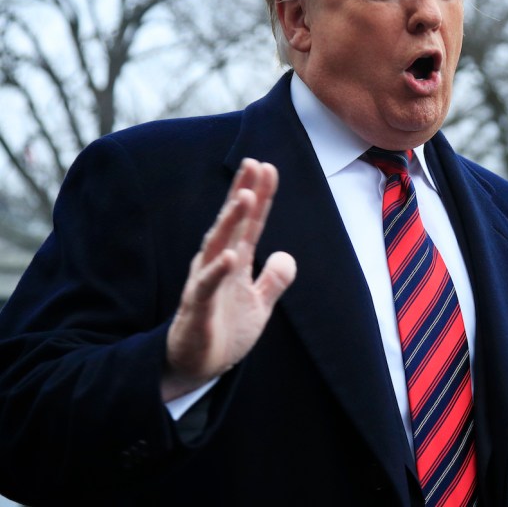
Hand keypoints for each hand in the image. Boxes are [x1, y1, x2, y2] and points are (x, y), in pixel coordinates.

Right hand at [161, 159, 296, 401]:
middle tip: (253, 164)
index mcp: (234, 262)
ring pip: (217, 246)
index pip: (250, 224)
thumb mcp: (259, 304)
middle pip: (232, 224)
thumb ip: (273, 279)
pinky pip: (208, 286)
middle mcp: (217, 265)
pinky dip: (218, 270)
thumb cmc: (225, 332)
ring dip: (230, 221)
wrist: (197, 368)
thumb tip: (286, 255)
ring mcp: (205, 284)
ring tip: (244, 196)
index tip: (268, 167)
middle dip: (242, 193)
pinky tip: (231, 256)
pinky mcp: (198, 309)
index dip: (260, 197)